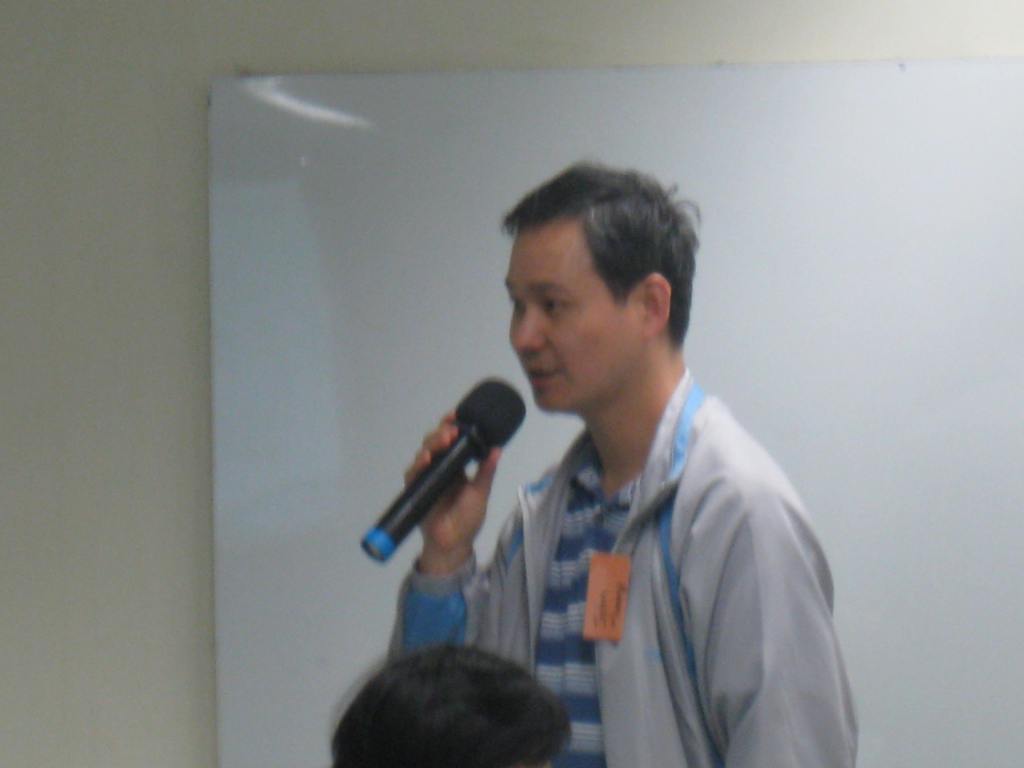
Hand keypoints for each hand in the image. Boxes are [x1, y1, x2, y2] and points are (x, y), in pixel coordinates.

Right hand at [404, 411, 501, 575]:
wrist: (453, 544)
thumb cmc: (468, 519)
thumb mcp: (480, 493)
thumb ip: (486, 472)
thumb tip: (498, 449)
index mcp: (457, 465)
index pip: (453, 440)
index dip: (453, 425)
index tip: (458, 415)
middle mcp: (441, 467)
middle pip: (436, 441)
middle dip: (443, 432)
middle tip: (452, 430)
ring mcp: (427, 476)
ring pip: (425, 452)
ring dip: (433, 443)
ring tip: (444, 440)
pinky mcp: (416, 488)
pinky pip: (414, 472)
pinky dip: (418, 463)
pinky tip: (426, 459)